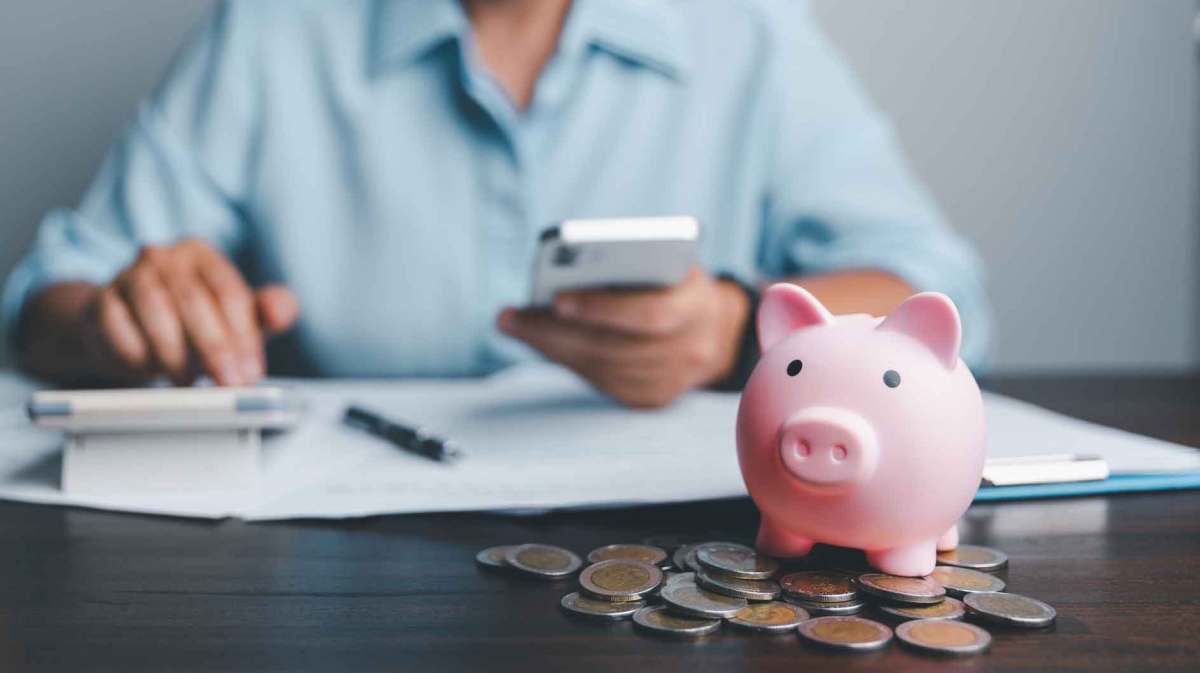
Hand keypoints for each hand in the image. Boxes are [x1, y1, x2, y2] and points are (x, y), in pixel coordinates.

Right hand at [81, 238, 298, 385]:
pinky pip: (117, 330)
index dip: (244, 336)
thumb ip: (266, 311)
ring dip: (174, 354)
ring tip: (188, 381)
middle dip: (214, 349)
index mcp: (201, 254)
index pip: (229, 292)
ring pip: (154, 312)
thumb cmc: (192, 321)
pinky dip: (137, 355)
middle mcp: (163, 257)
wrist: (129, 326)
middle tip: (228, 383)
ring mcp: (126, 276)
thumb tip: (281, 310)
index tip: (251, 372)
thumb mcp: (237, 316)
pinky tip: (150, 370)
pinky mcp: (100, 303)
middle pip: (194, 302)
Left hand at [497, 267, 749, 407]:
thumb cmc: (678, 283)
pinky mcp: (652, 399)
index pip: (651, 315)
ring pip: (601, 369)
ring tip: (515, 325)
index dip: (604, 309)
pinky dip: (568, 361)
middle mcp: (690, 352)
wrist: (718, 330)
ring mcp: (671, 382)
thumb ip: (633, 264)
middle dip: (557, 332)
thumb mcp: (667, 261)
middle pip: (613, 348)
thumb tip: (568, 270)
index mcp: (699, 307)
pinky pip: (601, 382)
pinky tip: (540, 342)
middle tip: (511, 317)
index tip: (557, 299)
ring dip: (552, 347)